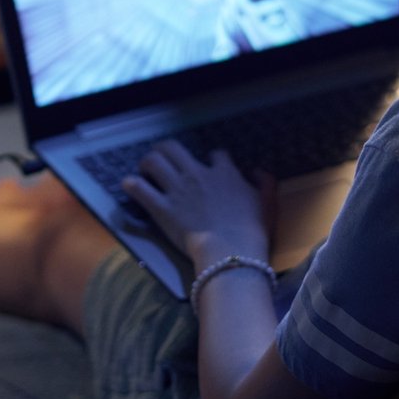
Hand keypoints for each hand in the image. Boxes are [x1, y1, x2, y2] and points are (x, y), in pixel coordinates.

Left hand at [122, 140, 273, 266]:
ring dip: (147, 162)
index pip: (216, 154)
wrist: (230, 251)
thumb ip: (265, 183)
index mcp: (224, 173)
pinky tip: (129, 184)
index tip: (210, 164)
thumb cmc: (252, 231)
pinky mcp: (162, 208)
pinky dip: (132, 184)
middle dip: (165, 150)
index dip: (212, 158)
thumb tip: (258, 170)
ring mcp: (177, 190)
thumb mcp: (268, 204)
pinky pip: (140, 189)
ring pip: (153, 161)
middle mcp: (197, 174)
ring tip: (145, 170)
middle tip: (164, 160)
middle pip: (173, 148)